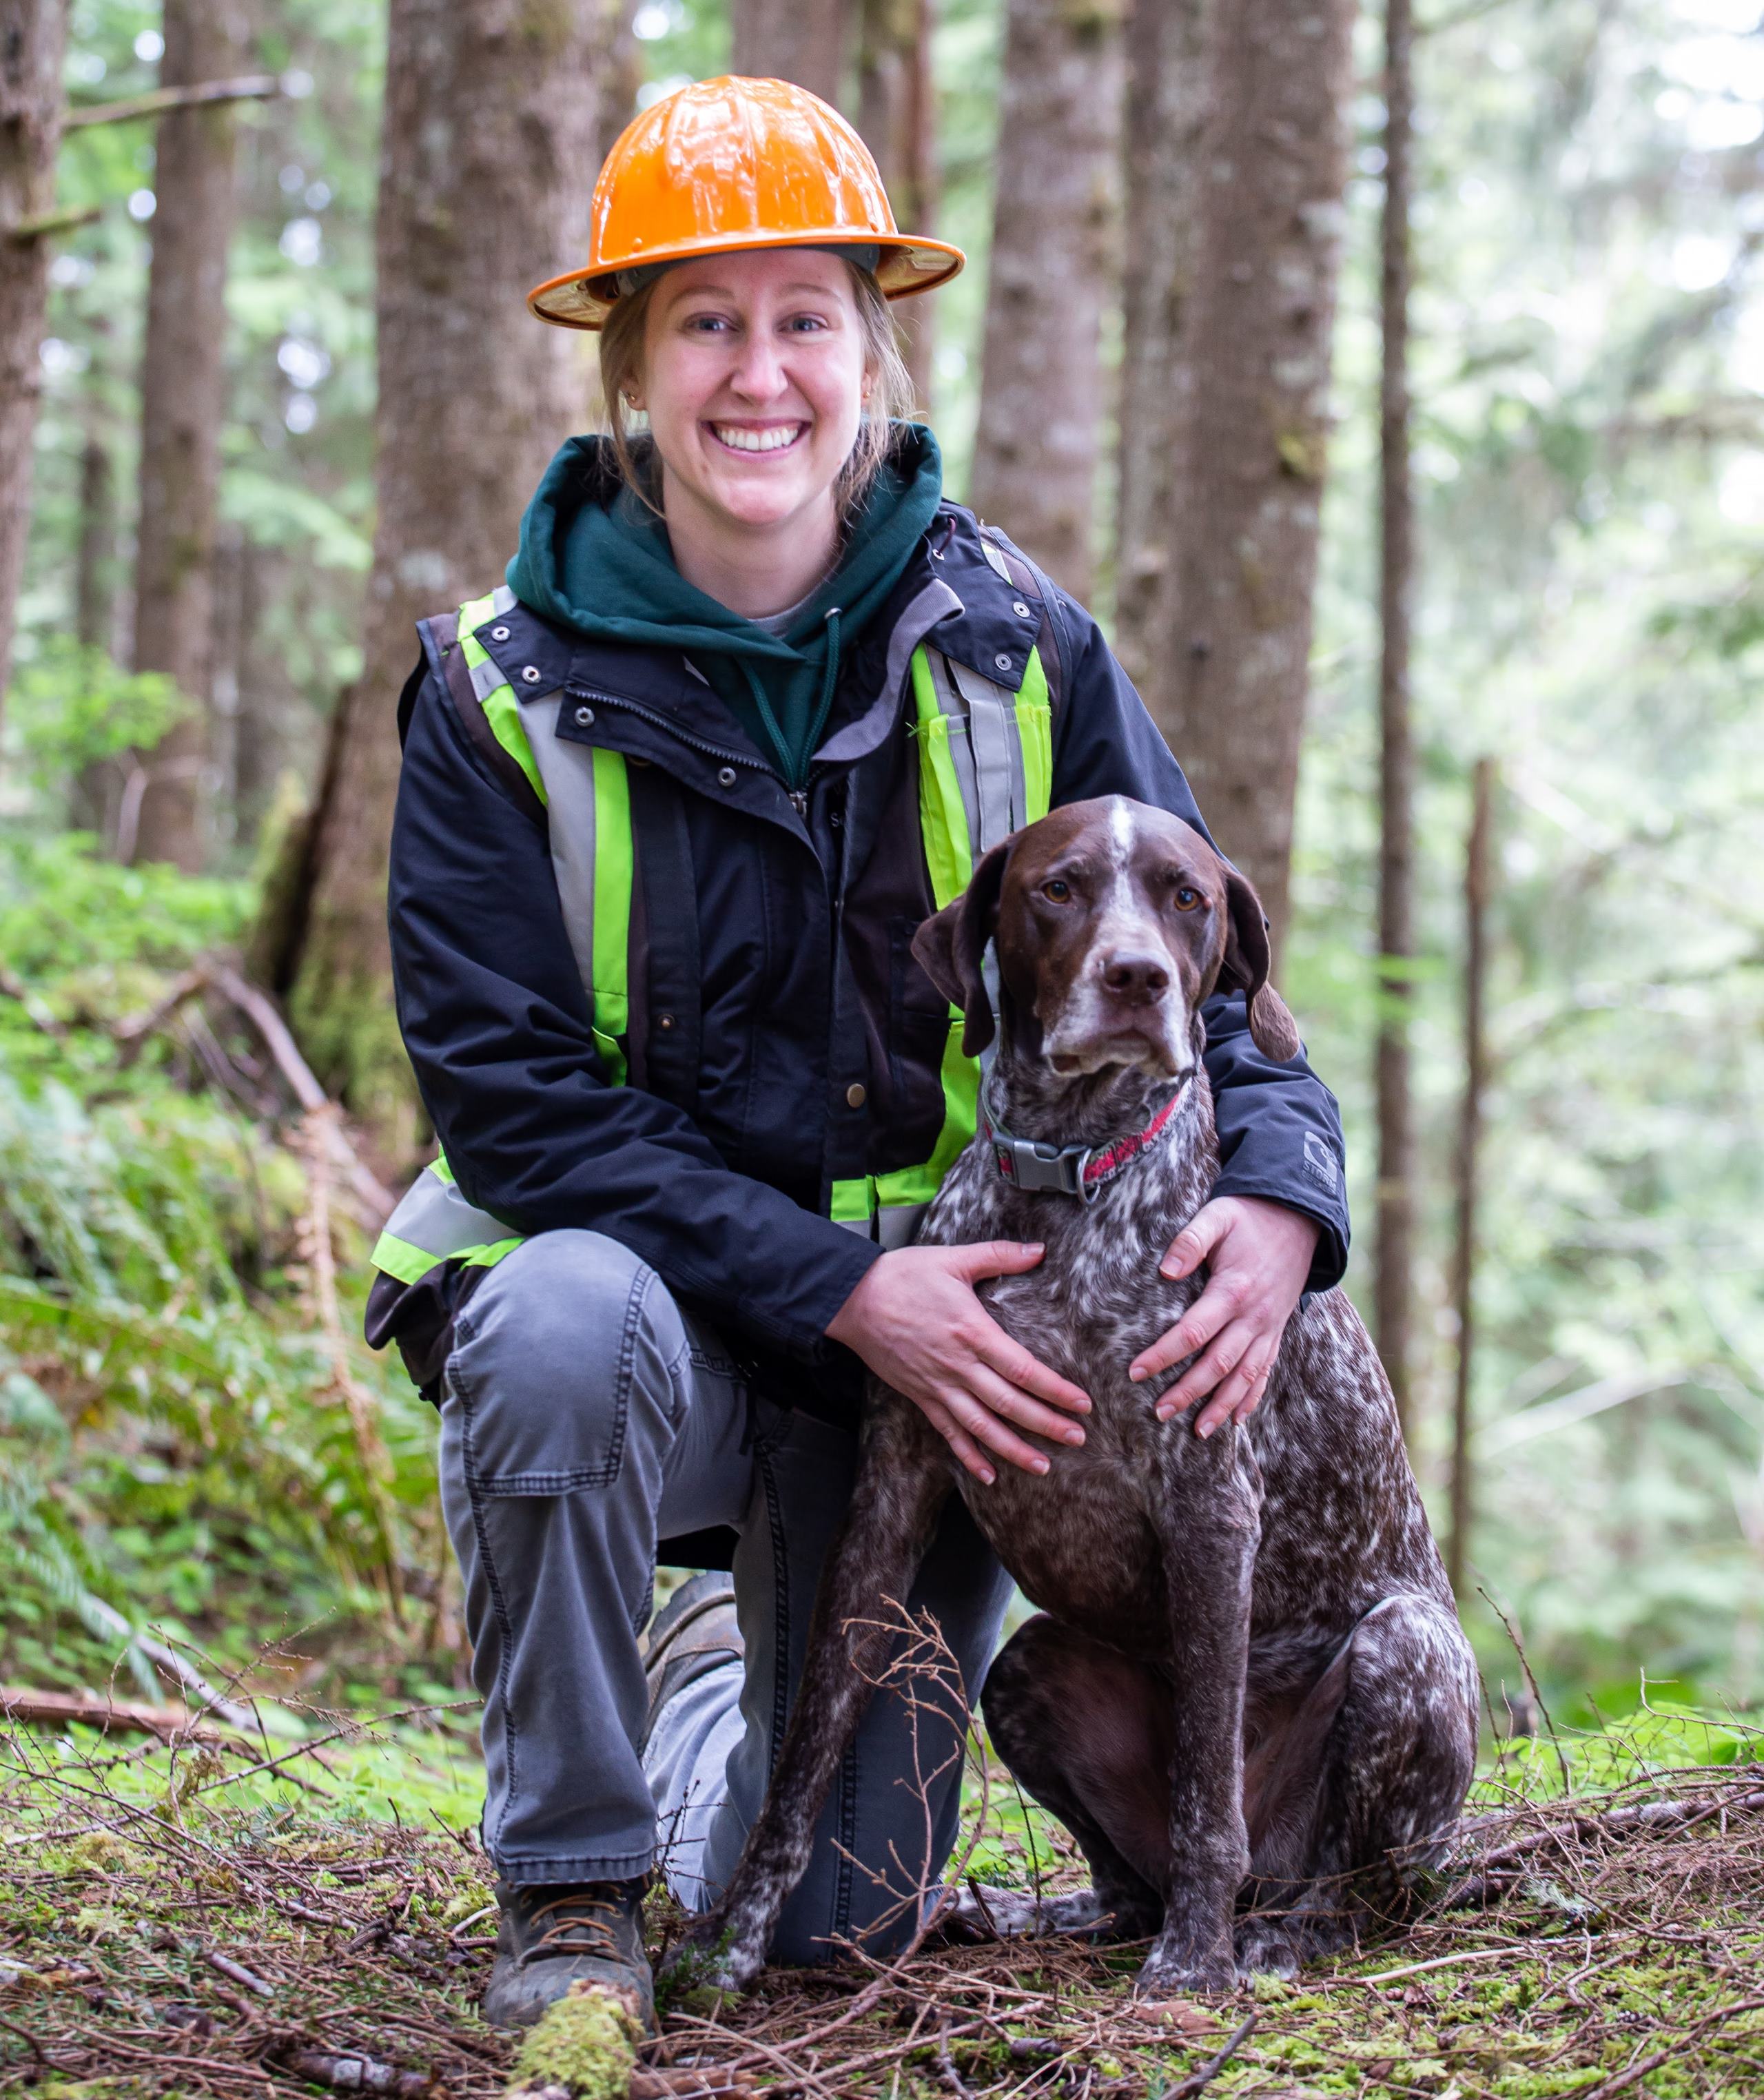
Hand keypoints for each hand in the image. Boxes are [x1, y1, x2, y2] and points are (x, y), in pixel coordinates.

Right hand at [827, 1242, 1091, 1485]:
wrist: (853, 1298)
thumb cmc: (903, 1275)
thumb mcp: (954, 1259)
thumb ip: (999, 1255)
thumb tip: (1038, 1249)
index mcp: (972, 1331)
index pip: (1023, 1370)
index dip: (1055, 1390)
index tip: (1082, 1404)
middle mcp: (958, 1365)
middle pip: (1009, 1404)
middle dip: (1046, 1424)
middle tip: (1077, 1439)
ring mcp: (938, 1385)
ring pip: (982, 1426)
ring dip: (1014, 1449)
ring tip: (1044, 1466)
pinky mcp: (920, 1396)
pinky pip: (948, 1432)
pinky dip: (969, 1456)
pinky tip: (989, 1475)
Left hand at [1128, 1197, 1319, 1437]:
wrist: (1297, 1218)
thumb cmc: (1249, 1217)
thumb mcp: (1217, 1216)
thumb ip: (1190, 1240)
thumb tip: (1165, 1270)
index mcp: (1233, 1290)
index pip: (1192, 1332)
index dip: (1163, 1355)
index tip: (1136, 1372)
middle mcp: (1254, 1316)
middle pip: (1218, 1364)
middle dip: (1188, 1391)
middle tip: (1158, 1413)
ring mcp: (1269, 1327)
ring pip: (1245, 1376)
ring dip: (1221, 1406)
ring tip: (1198, 1431)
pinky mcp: (1277, 1330)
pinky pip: (1266, 1371)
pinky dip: (1252, 1397)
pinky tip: (1237, 1419)